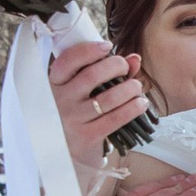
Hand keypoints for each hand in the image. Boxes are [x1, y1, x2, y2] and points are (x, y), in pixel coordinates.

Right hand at [49, 37, 147, 174]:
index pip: (67, 61)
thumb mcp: (80, 90)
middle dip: (116, 66)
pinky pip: (115, 118)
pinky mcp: (86, 136)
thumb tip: (134, 58)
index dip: (90, 50)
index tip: (108, 46)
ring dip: (130, 88)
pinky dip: (133, 108)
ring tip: (136, 87)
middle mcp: (60, 100)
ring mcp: (73, 119)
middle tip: (125, 68)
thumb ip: (104, 70)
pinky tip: (141, 103)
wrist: (66, 150)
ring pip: (108, 97)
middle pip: (92, 75)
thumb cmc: (76, 112)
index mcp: (54, 84)